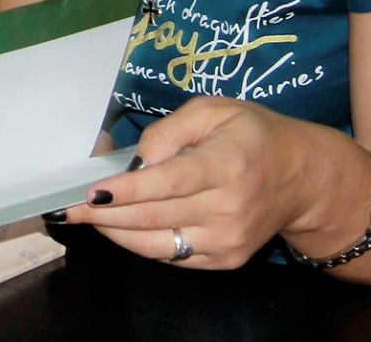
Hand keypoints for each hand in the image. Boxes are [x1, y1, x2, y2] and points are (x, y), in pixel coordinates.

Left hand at [57, 96, 347, 268]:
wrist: (303, 179)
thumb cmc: (252, 136)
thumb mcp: (214, 111)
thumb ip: (170, 130)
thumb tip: (138, 159)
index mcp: (226, 165)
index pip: (168, 183)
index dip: (127, 190)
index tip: (92, 191)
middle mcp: (228, 209)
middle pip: (154, 216)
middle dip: (105, 213)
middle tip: (67, 206)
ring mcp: (227, 240)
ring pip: (157, 243)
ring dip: (114, 231)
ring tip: (83, 216)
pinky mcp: (225, 260)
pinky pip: (171, 256)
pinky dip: (138, 243)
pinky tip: (118, 226)